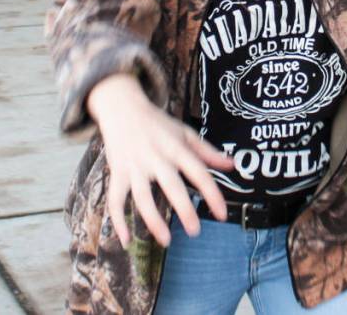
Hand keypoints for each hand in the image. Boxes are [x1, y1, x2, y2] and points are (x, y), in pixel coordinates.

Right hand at [87, 74, 232, 247]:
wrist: (121, 106)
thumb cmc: (156, 122)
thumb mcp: (184, 132)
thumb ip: (206, 151)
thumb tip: (231, 165)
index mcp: (175, 148)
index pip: (198, 172)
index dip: (212, 194)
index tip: (222, 214)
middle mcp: (155, 158)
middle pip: (171, 186)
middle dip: (184, 209)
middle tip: (195, 231)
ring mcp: (134, 166)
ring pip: (142, 196)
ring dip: (153, 220)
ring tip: (166, 240)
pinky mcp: (117, 172)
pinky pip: (115, 199)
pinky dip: (117, 220)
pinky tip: (126, 239)